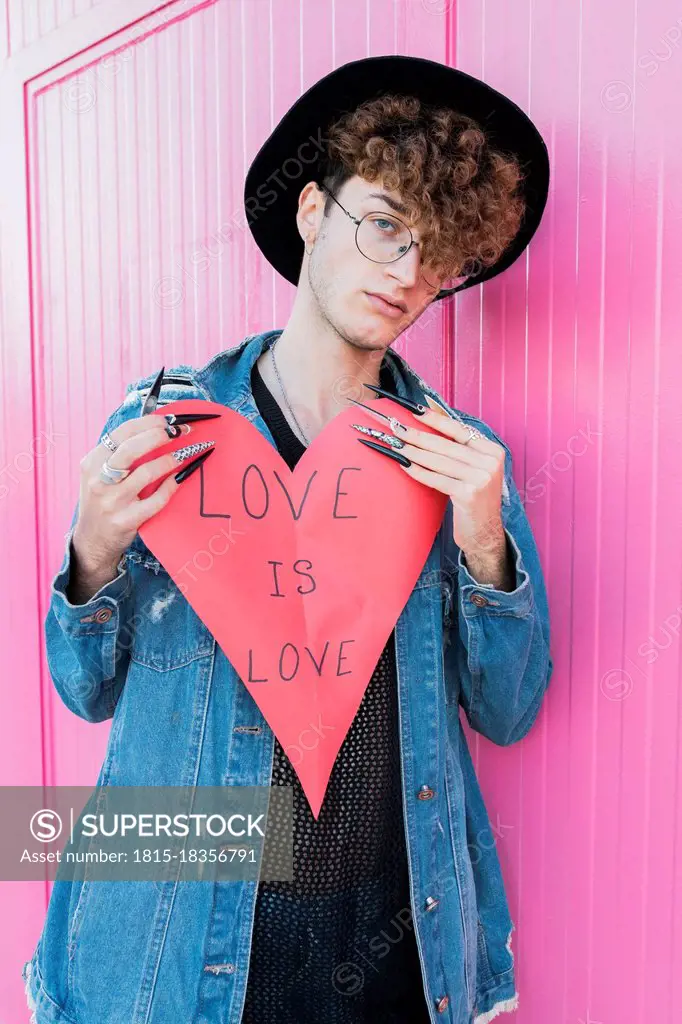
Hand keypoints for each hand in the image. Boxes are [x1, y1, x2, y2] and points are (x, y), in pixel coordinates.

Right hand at [73, 416, 197, 573]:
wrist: (92, 540)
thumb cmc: (103, 500)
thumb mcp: (99, 473)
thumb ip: (119, 453)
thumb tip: (155, 426)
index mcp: (92, 462)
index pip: (120, 434)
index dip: (147, 423)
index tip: (168, 420)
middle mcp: (99, 480)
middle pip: (131, 449)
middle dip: (159, 436)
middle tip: (180, 432)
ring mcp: (112, 502)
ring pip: (146, 473)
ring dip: (171, 459)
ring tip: (186, 453)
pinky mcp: (126, 520)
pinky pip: (156, 500)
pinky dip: (171, 486)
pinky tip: (181, 478)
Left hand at [357, 395, 506, 557]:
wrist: (485, 532)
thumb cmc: (474, 498)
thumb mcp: (473, 469)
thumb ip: (458, 448)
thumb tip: (430, 417)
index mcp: (492, 451)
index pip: (459, 430)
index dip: (435, 419)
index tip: (413, 410)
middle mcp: (490, 462)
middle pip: (445, 444)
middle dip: (417, 435)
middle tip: (395, 427)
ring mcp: (481, 479)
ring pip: (438, 460)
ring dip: (412, 452)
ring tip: (394, 444)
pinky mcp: (469, 495)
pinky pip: (436, 479)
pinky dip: (418, 471)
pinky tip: (404, 465)